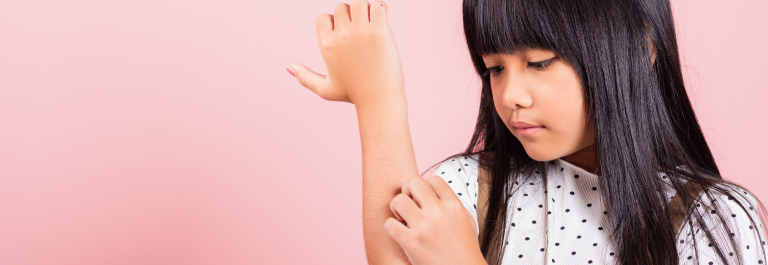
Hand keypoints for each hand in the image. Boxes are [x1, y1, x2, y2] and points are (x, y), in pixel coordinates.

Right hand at [287, 0, 404, 104]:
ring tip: (372, 24)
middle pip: (342, 7)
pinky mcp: (379, 30)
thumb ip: (305, 77)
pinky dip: (380, 8)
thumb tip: (289, 67)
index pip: (324, 17)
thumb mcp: (325, 89)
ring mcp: (360, 31)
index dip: (335, 23)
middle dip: (351, 15)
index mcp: (326, 44)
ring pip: (359, 2)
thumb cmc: (354, 95)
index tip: (346, 37)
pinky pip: (378, 5)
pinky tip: (382, 22)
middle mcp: (340, 35)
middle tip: (363, 33)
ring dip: (366, 9)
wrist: (379, 99)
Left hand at [385, 175, 485, 264]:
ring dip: (396, 208)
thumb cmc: (464, 250)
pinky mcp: (412, 243)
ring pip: (398, 200)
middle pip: (414, 183)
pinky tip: (399, 233)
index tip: (423, 198)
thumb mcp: (466, 221)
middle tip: (408, 204)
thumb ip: (452, 204)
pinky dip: (390, 227)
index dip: (424, 186)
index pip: (433, 180)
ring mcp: (424, 228)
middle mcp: (439, 214)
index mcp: (453, 206)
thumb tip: (437, 192)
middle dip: (407, 190)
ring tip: (402, 219)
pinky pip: (389, 224)